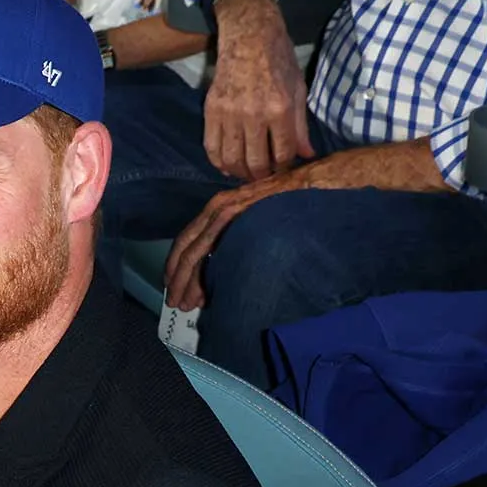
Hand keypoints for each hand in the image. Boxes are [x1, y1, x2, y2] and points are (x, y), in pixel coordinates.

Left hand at [163, 140, 443, 309]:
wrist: (376, 172)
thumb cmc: (347, 198)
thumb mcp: (302, 223)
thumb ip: (279, 237)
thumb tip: (263, 271)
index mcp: (253, 203)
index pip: (208, 232)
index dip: (191, 260)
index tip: (183, 289)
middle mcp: (248, 194)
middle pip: (200, 232)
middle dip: (182, 268)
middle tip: (176, 300)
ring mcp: (258, 191)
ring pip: (207, 229)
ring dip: (191, 265)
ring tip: (184, 297)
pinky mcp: (270, 193)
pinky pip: (230, 218)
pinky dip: (211, 244)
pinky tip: (203, 271)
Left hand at [164, 169, 306, 308]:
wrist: (314, 184)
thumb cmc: (292, 202)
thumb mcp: (256, 219)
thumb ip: (238, 236)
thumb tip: (224, 266)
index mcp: (219, 207)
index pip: (188, 238)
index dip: (176, 263)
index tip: (173, 283)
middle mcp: (216, 207)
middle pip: (185, 248)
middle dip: (177, 279)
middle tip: (173, 301)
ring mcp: (224, 210)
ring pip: (193, 253)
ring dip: (187, 281)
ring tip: (185, 303)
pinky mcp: (236, 216)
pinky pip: (210, 250)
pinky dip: (203, 274)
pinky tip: (203, 292)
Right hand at [203, 0, 314, 179]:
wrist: (248, 36)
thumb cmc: (278, 60)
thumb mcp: (298, 90)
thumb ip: (300, 126)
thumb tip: (306, 155)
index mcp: (280, 109)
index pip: (282, 153)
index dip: (283, 167)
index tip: (283, 169)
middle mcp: (253, 114)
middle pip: (256, 162)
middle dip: (261, 175)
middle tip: (264, 176)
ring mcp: (229, 113)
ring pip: (232, 159)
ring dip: (239, 173)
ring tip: (246, 174)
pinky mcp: (211, 110)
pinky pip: (211, 146)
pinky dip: (218, 162)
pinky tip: (227, 165)